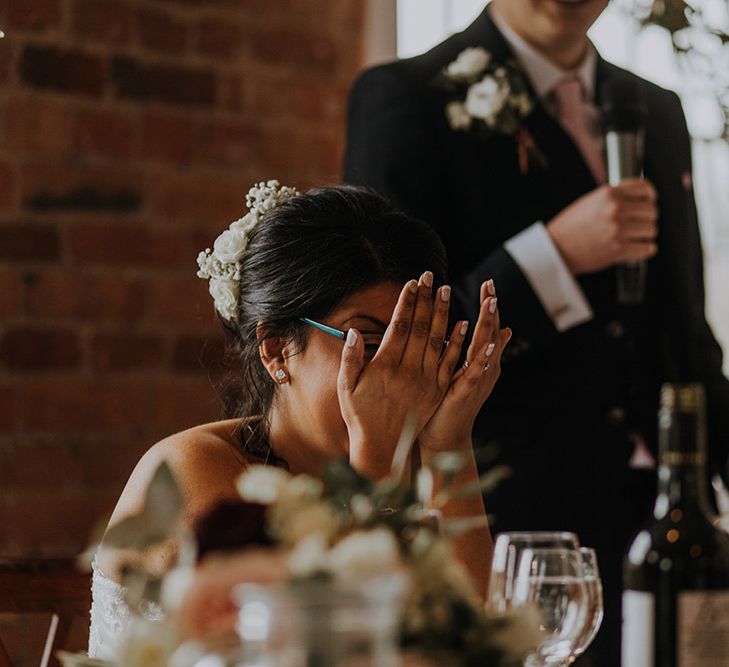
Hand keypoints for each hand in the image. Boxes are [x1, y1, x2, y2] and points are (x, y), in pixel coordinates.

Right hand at [337, 272, 467, 478]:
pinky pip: (450, 362)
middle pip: (420, 327)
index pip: (399, 326)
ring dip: (442, 314)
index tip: (412, 283)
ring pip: (437, 340)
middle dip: (426, 300)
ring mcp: (426, 381)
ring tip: (446, 291)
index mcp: (385, 366)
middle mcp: (408, 371)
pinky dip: (456, 342)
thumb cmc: (360, 416)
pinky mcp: (437, 391)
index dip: (406, 302)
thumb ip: (350, 359)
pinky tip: (462, 324)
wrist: (382, 447)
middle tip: (432, 277)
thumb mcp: (345, 388)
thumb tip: (354, 332)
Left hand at [418, 280, 510, 454]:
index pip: (486, 328)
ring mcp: (477, 380)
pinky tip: (490, 343)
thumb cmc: (449, 402)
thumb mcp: (463, 371)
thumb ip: (479, 349)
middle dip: (490, 309)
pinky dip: (484, 358)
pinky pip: (476, 373)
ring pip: (485, 348)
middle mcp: (484, 369)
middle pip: (489, 333)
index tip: (489, 284)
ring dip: (488, 325)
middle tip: (491, 285)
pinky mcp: (466, 393)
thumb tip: (501, 330)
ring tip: (492, 304)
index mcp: (480, 361)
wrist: (444, 436)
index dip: (489, 307)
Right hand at [546, 178, 657, 274]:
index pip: (644, 188)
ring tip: (632, 238)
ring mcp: (618, 229)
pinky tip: (635, 249)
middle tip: (637, 225)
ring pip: (651, 230)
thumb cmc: (569, 228)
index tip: (649, 201)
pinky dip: (644, 250)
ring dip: (644, 235)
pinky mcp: (619, 249)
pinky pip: (647, 248)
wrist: (555, 249)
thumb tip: (638, 199)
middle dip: (646, 218)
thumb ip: (613, 198)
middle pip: (651, 210)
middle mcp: (615, 209)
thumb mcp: (589, 202)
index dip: (649, 196)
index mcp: (608, 194)